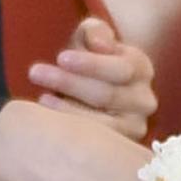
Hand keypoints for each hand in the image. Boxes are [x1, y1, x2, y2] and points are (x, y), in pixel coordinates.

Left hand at [29, 14, 159, 138]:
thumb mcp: (91, 39)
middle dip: (69, 82)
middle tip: (35, 72)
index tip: (60, 57)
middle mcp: (145, 99)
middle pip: (106, 94)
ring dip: (66, 109)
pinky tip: (48, 119)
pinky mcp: (120, 147)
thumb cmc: (89, 62)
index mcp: (141, 68)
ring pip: (101, 122)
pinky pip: (95, 142)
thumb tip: (100, 44)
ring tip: (41, 97)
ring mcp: (135, 127)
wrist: (90, 93)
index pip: (121, 67)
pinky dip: (71, 128)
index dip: (91, 64)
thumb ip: (94, 33)